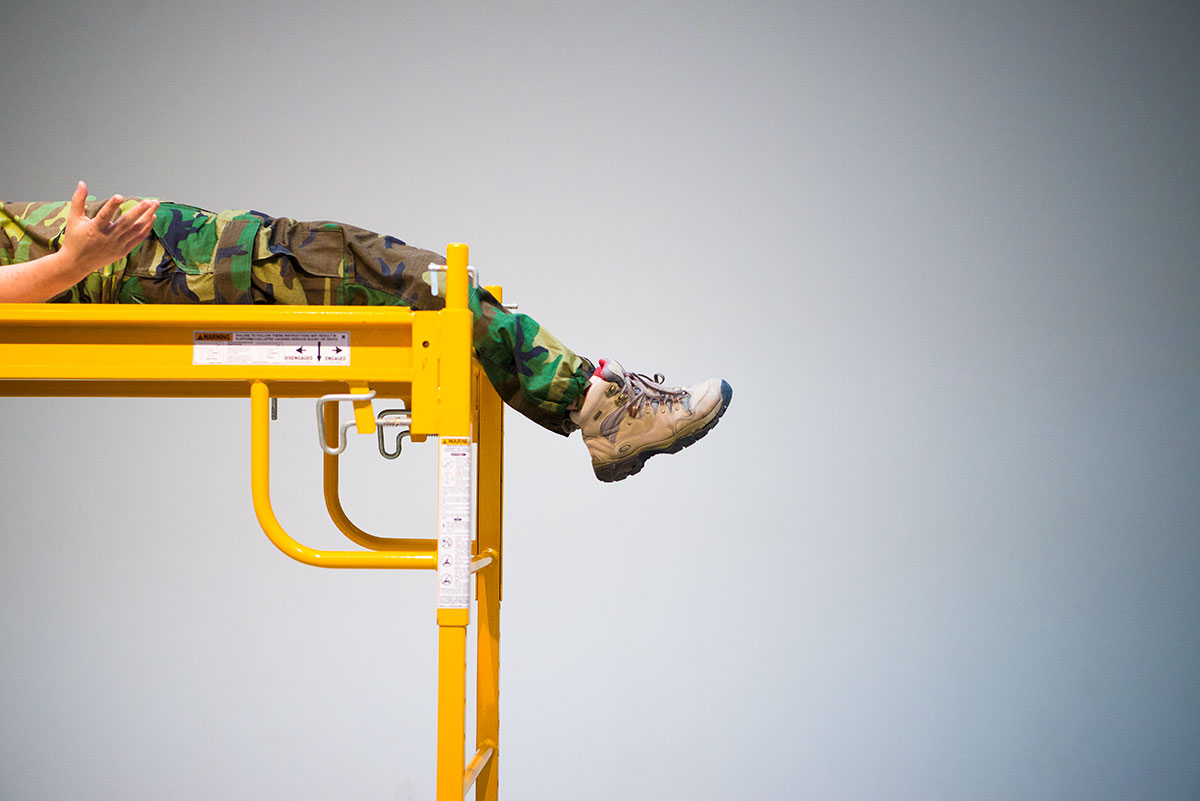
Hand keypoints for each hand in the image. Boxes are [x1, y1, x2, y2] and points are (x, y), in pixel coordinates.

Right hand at [0, 182, 159, 302]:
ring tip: (155, 205)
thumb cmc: (74, 238)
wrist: (77, 263)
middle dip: (140, 211)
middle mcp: (107, 238)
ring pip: (135, 230)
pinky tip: (151, 218)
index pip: (104, 215)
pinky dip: (146, 229)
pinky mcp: (122, 251)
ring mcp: (117, 245)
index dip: (112, 206)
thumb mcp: (73, 219)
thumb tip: (81, 183)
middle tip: (150, 201)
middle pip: (126, 223)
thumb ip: (78, 200)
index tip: (120, 196)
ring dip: (147, 218)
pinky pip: (138, 239)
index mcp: (94, 229)